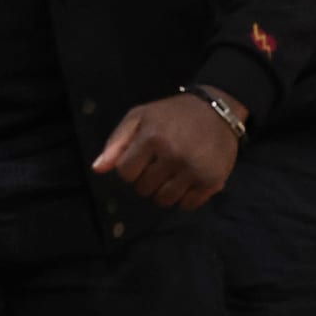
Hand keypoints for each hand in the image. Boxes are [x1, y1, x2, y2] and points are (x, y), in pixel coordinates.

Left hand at [93, 92, 241, 208]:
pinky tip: (188, 180)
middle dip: (147, 180)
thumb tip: (98, 169)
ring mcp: (194, 169)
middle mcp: (173, 155)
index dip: (130, 169)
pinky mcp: (212, 180)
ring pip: (164, 201)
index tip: (141, 159)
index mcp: (152, 138)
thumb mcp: (139, 117)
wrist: (217, 109)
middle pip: (144, 189)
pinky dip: (185, 197)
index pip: (126, 173)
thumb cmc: (172, 114)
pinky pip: (188, 205)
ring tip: (173, 174)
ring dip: (164, 191)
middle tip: (159, 165)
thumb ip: (116, 142)